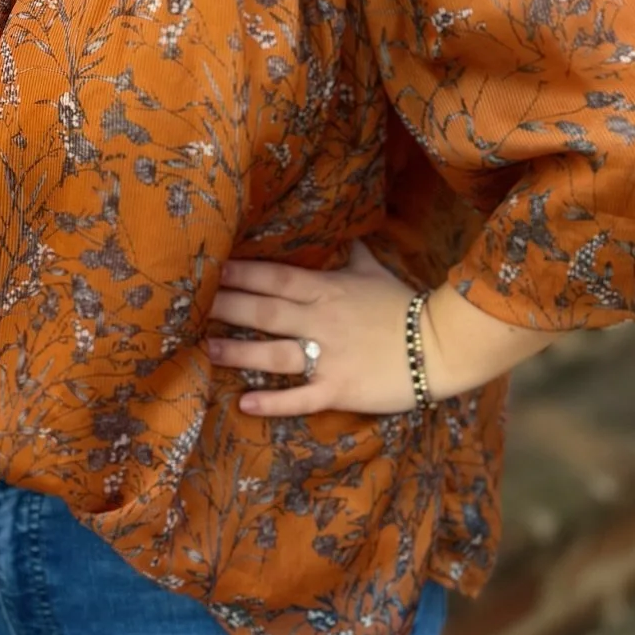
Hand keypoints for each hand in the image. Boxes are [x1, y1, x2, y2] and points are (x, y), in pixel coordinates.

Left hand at [207, 239, 421, 416]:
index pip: (277, 278)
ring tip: (206, 349)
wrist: (441, 345)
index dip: (243, 273)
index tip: (212, 269)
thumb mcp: (375, 272)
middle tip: (192, 306)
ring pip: (274, 353)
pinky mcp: (339, 388)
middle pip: (266, 312)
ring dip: (238, 352)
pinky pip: (300, 397)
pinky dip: (272, 402)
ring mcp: (329, 357)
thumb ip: (352, 254)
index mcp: (328, 290)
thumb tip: (343, 229)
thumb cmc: (406, 307)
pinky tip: (244, 404)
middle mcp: (322, 321)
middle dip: (228, 307)